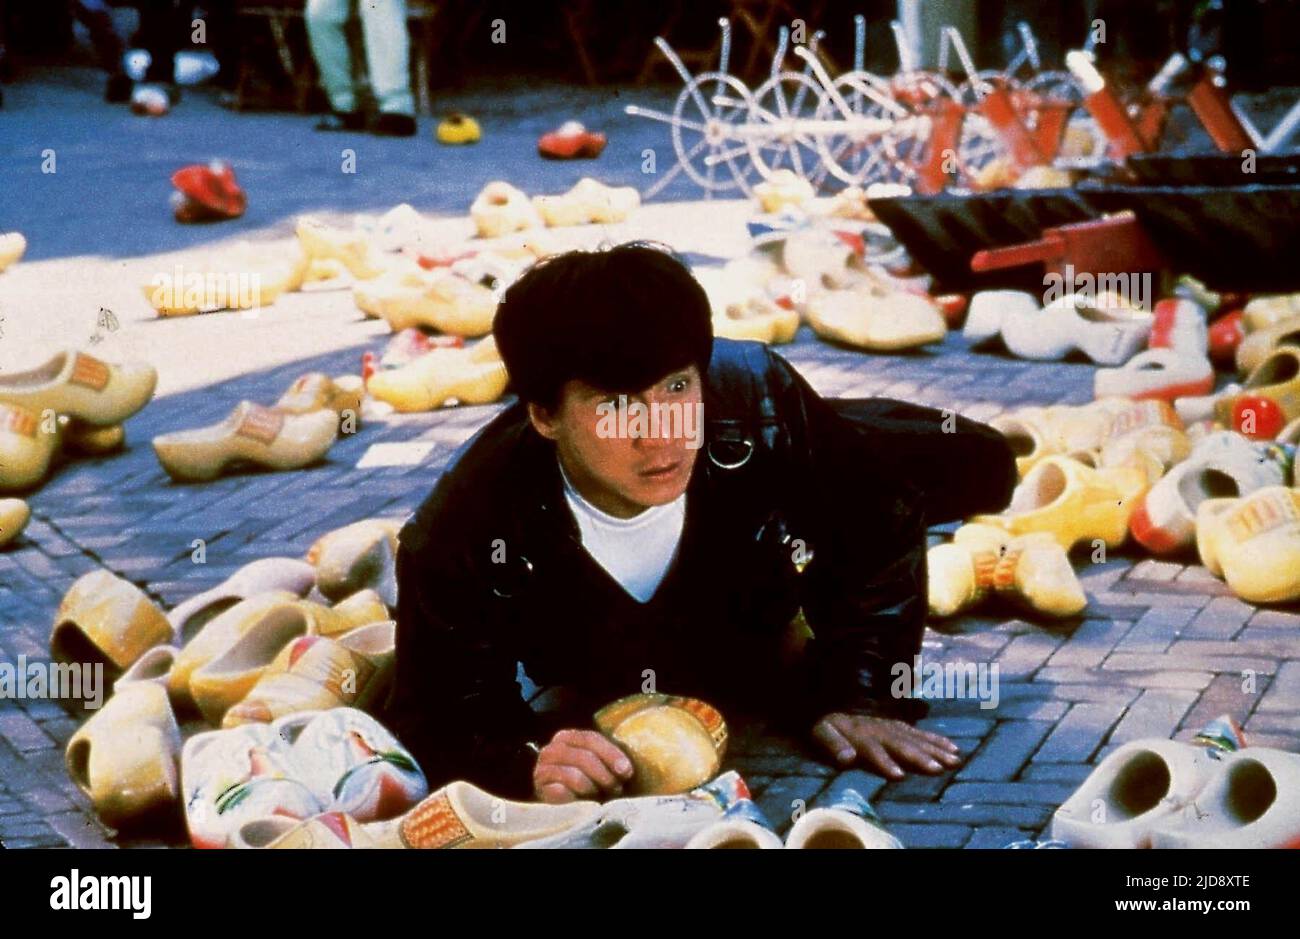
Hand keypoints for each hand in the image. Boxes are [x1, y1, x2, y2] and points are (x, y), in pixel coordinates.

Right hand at [532, 729, 634, 803]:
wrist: (561, 806)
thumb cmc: (587, 783)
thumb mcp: (599, 766)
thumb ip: (609, 760)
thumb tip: (626, 768)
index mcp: (568, 738)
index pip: (591, 739)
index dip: (611, 754)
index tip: (627, 771)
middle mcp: (552, 750)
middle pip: (584, 757)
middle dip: (604, 774)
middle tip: (616, 788)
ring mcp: (542, 770)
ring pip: (574, 776)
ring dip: (592, 788)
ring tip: (599, 796)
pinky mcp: (540, 790)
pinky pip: (562, 793)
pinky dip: (575, 798)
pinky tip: (582, 802)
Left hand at [813, 712, 960, 779]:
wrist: (833, 701)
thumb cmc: (826, 724)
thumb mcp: (822, 732)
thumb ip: (833, 744)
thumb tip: (846, 759)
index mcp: (860, 735)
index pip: (874, 750)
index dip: (885, 762)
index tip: (899, 776)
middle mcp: (881, 730)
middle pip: (901, 745)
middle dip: (919, 757)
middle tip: (937, 769)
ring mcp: (893, 726)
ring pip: (916, 739)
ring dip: (935, 750)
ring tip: (953, 762)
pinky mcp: (901, 725)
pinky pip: (921, 733)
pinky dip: (937, 740)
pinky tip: (953, 749)